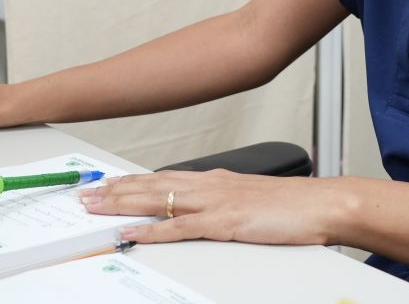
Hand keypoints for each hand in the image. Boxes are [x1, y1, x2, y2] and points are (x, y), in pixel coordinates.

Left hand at [79, 169, 340, 245]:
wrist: (323, 204)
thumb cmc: (293, 204)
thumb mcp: (250, 198)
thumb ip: (223, 200)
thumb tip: (201, 210)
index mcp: (215, 179)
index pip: (162, 177)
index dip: (130, 181)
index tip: (105, 184)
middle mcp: (210, 185)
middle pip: (151, 185)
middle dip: (115, 190)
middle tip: (84, 194)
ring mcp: (216, 202)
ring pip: (158, 201)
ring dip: (123, 204)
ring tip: (95, 207)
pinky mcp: (225, 222)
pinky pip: (181, 228)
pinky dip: (153, 230)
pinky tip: (133, 232)